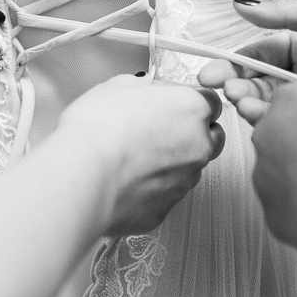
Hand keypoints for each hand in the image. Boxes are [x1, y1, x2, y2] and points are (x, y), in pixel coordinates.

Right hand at [57, 74, 225, 235]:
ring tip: (136, 157)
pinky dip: (151, 189)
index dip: (190, 101)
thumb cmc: (99, 129)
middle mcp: (198, 147)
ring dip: (171, 162)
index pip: (211, 102)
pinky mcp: (164, 210)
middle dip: (192, 133)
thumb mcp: (114, 87)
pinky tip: (126, 180)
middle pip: (210, 138)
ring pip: (189, 169)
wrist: (85, 174)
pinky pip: (164, 196)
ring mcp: (184, 182)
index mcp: (191, 109)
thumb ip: (137, 86)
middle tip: (159, 129)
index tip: (172, 102)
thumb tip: (139, 88)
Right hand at [199, 0, 296, 140]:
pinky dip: (287, 132)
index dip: (235, 62)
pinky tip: (274, 130)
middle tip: (225, 93)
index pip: (262, 52)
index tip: (211, 72)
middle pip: (265, 84)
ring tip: (246, 108)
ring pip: (282, 111)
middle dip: (240, 87)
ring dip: (259, 109)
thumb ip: (287, 14)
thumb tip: (241, 4)